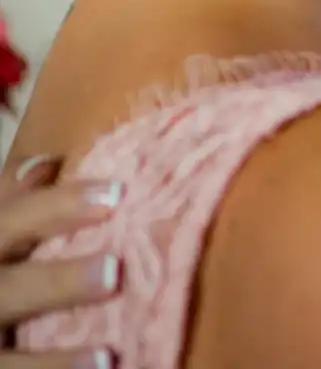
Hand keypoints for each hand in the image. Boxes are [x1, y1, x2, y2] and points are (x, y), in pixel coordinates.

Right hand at [0, 155, 119, 366]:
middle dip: (57, 283)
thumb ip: (8, 205)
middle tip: (114, 271)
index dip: (54, 207)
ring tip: (104, 357)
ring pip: (5, 357)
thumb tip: (44, 165)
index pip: (7, 222)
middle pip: (8, 290)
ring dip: (51, 361)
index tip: (116, 194)